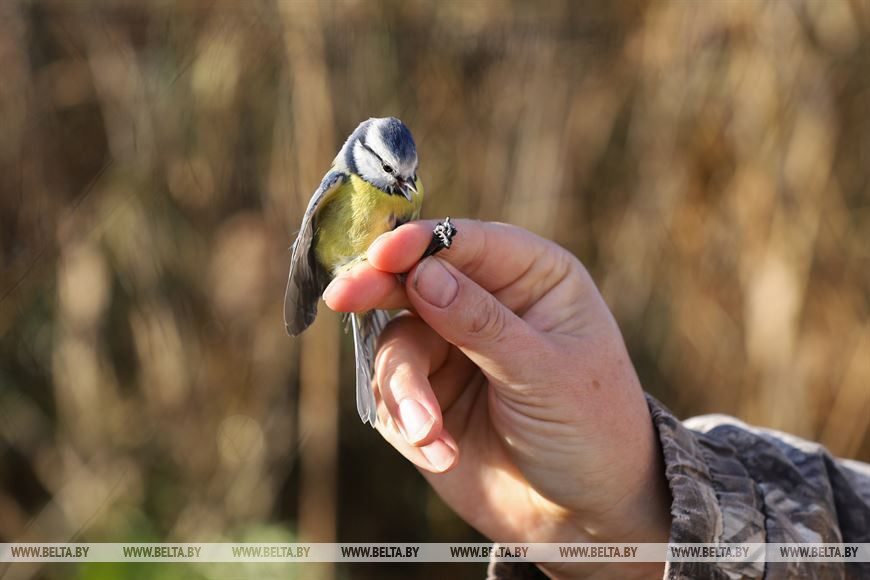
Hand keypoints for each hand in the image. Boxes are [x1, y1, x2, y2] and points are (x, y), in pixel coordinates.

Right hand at [323, 220, 670, 577]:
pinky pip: (390, 392)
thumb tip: (422, 274)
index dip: (421, 242)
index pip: (467, 243)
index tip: (383, 254)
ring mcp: (452, 349)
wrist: (582, 515)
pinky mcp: (427, 395)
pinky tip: (442, 452)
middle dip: (378, 290)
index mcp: (530, 278)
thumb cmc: (590, 430)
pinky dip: (408, 422)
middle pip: (413, 278)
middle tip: (342, 297)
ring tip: (428, 433)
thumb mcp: (545, 373)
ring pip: (395, 342)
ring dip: (405, 390)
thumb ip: (481, 323)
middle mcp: (485, 304)